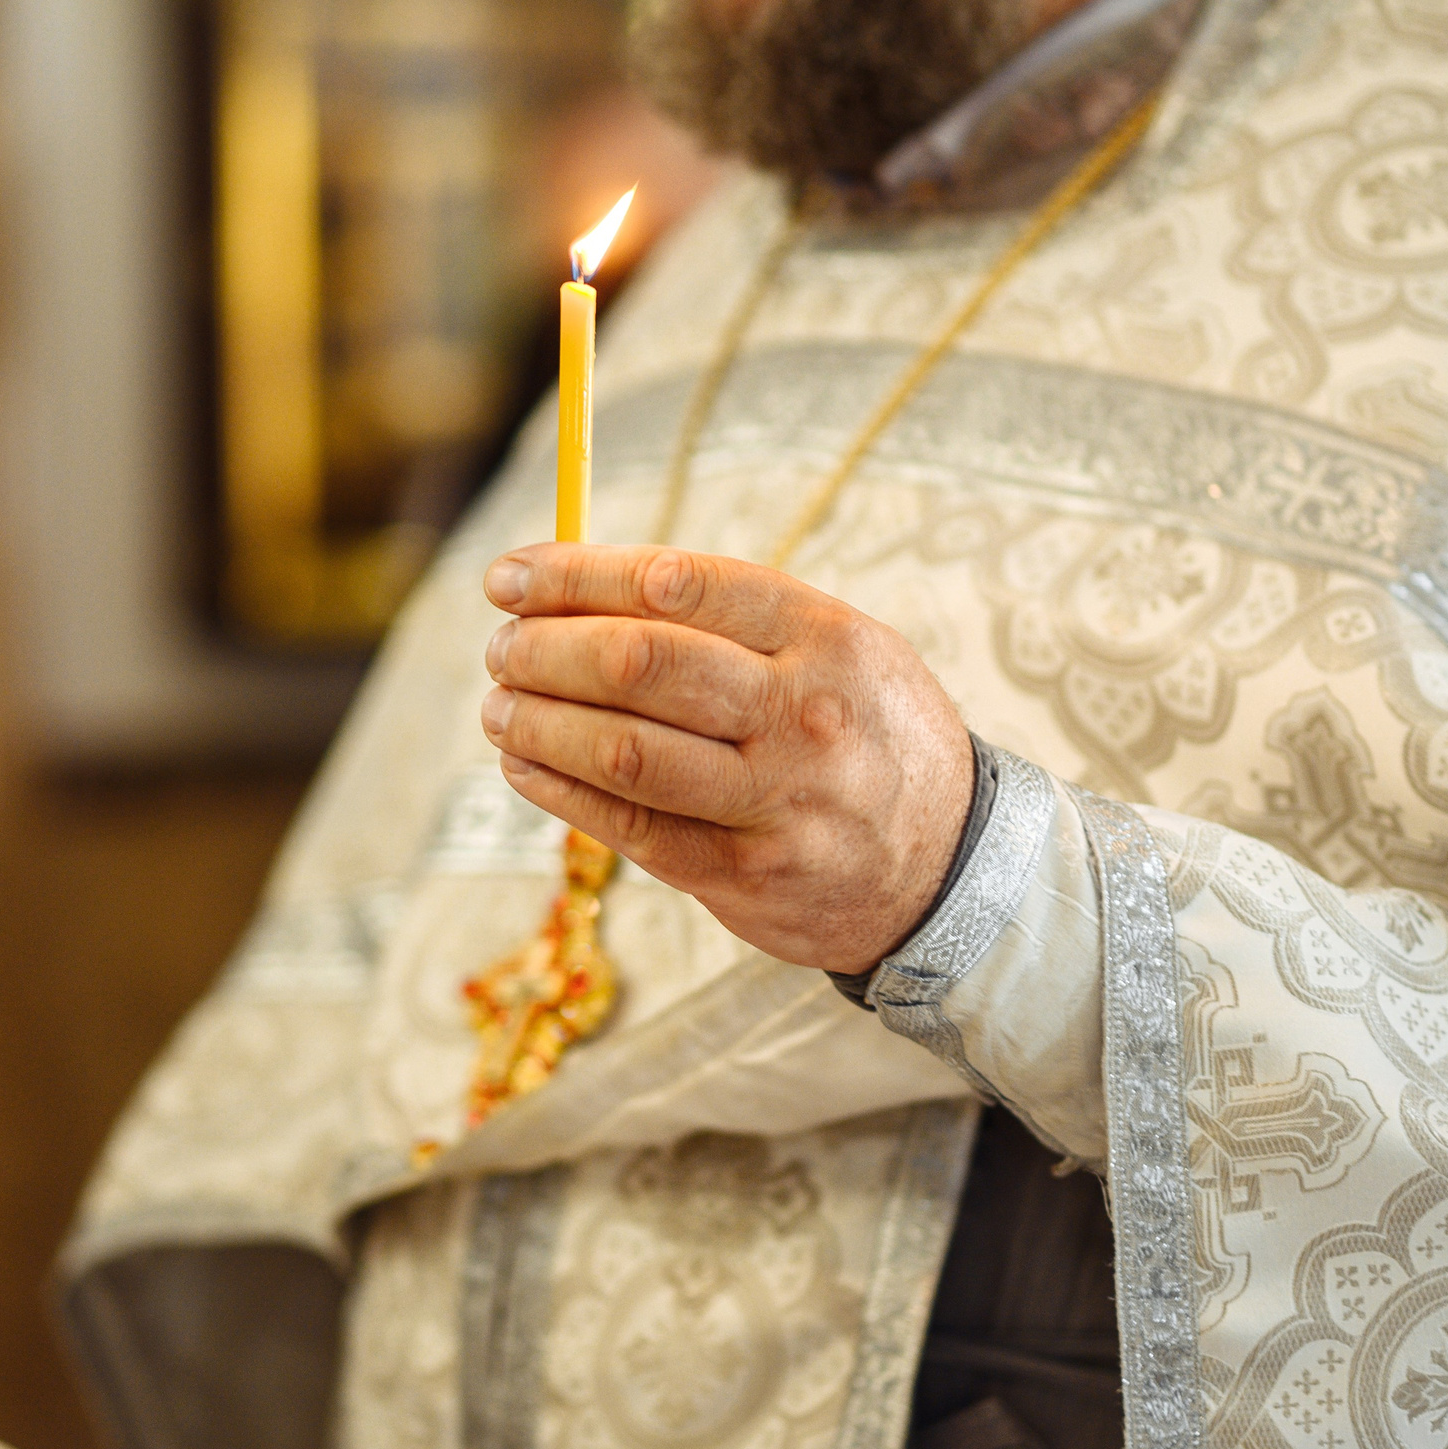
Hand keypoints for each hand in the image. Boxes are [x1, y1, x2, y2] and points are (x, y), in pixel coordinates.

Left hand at [480, 543, 973, 973]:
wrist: (948, 863)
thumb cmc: (863, 730)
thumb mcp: (832, 647)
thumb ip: (723, 618)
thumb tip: (575, 586)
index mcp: (823, 633)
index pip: (675, 584)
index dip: (575, 575)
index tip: (510, 577)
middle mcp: (801, 712)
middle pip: (640, 663)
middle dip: (545, 648)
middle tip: (502, 648)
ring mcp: (772, 799)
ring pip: (623, 748)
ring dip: (537, 721)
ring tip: (499, 707)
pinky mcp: (741, 872)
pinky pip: (628, 822)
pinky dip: (558, 788)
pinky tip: (523, 764)